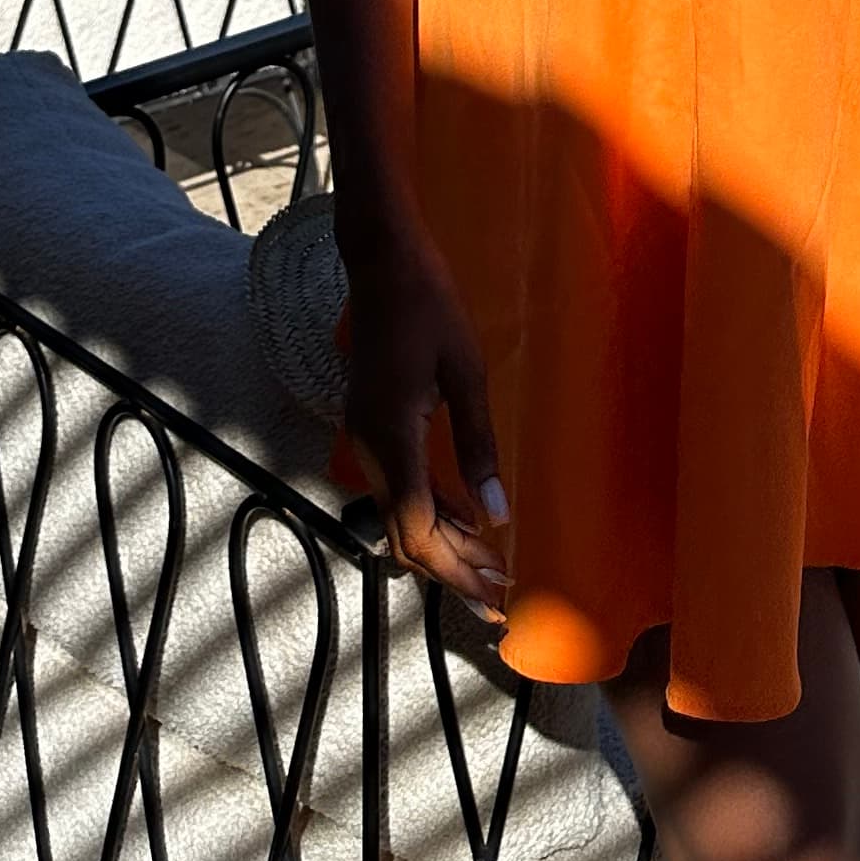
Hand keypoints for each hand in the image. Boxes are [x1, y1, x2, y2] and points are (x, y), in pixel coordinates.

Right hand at [337, 220, 512, 616]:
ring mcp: (362, 438)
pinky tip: (463, 521)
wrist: (380, 260)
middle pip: (404, 534)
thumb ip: (478, 444)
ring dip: (440, 545)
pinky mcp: (368, 427)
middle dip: (450, 571)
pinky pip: (397, 486)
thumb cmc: (430, 305)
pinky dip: (428, 511)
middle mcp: (367, 447)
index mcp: (391, 436)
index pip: (417, 529)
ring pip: (397, 515)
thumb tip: (497, 512)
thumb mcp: (466, 371)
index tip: (493, 594)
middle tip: (496, 600)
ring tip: (488, 568)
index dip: (455, 569)